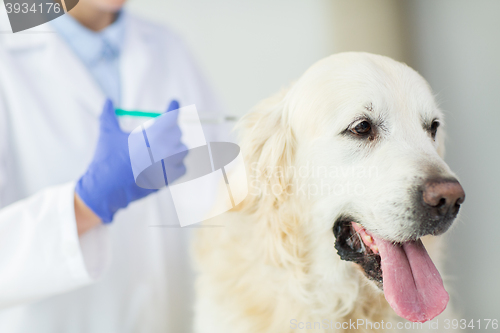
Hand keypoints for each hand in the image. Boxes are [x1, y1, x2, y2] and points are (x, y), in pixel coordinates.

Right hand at [75, 100, 186, 222]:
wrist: (107, 189)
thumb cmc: (107, 159)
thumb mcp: (107, 133)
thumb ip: (109, 114)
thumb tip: (108, 100)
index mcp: (152, 134)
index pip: (171, 116)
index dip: (173, 107)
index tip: (174, 101)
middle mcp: (164, 149)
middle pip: (177, 133)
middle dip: (170, 130)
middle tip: (160, 131)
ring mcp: (168, 165)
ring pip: (183, 150)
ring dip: (176, 147)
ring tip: (163, 147)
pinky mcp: (168, 179)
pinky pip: (182, 168)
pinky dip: (177, 164)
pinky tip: (167, 162)